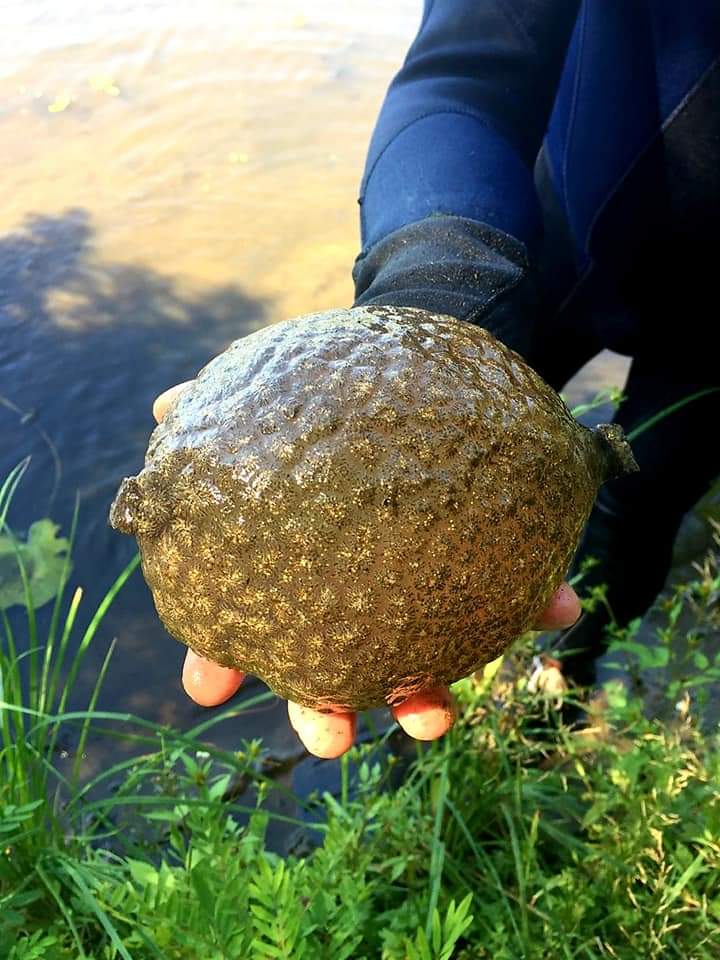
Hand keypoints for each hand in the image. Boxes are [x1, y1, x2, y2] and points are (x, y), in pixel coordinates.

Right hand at [153, 382, 581, 758]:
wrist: (428, 369)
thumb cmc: (339, 396)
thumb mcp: (278, 391)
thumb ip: (223, 403)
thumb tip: (166, 403)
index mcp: (301, 563)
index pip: (252, 621)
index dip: (223, 660)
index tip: (207, 690)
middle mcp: (360, 590)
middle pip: (334, 668)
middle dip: (326, 712)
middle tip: (327, 738)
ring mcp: (429, 582)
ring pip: (424, 658)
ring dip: (424, 699)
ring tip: (431, 719)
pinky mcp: (496, 554)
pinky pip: (524, 589)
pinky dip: (543, 602)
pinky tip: (559, 608)